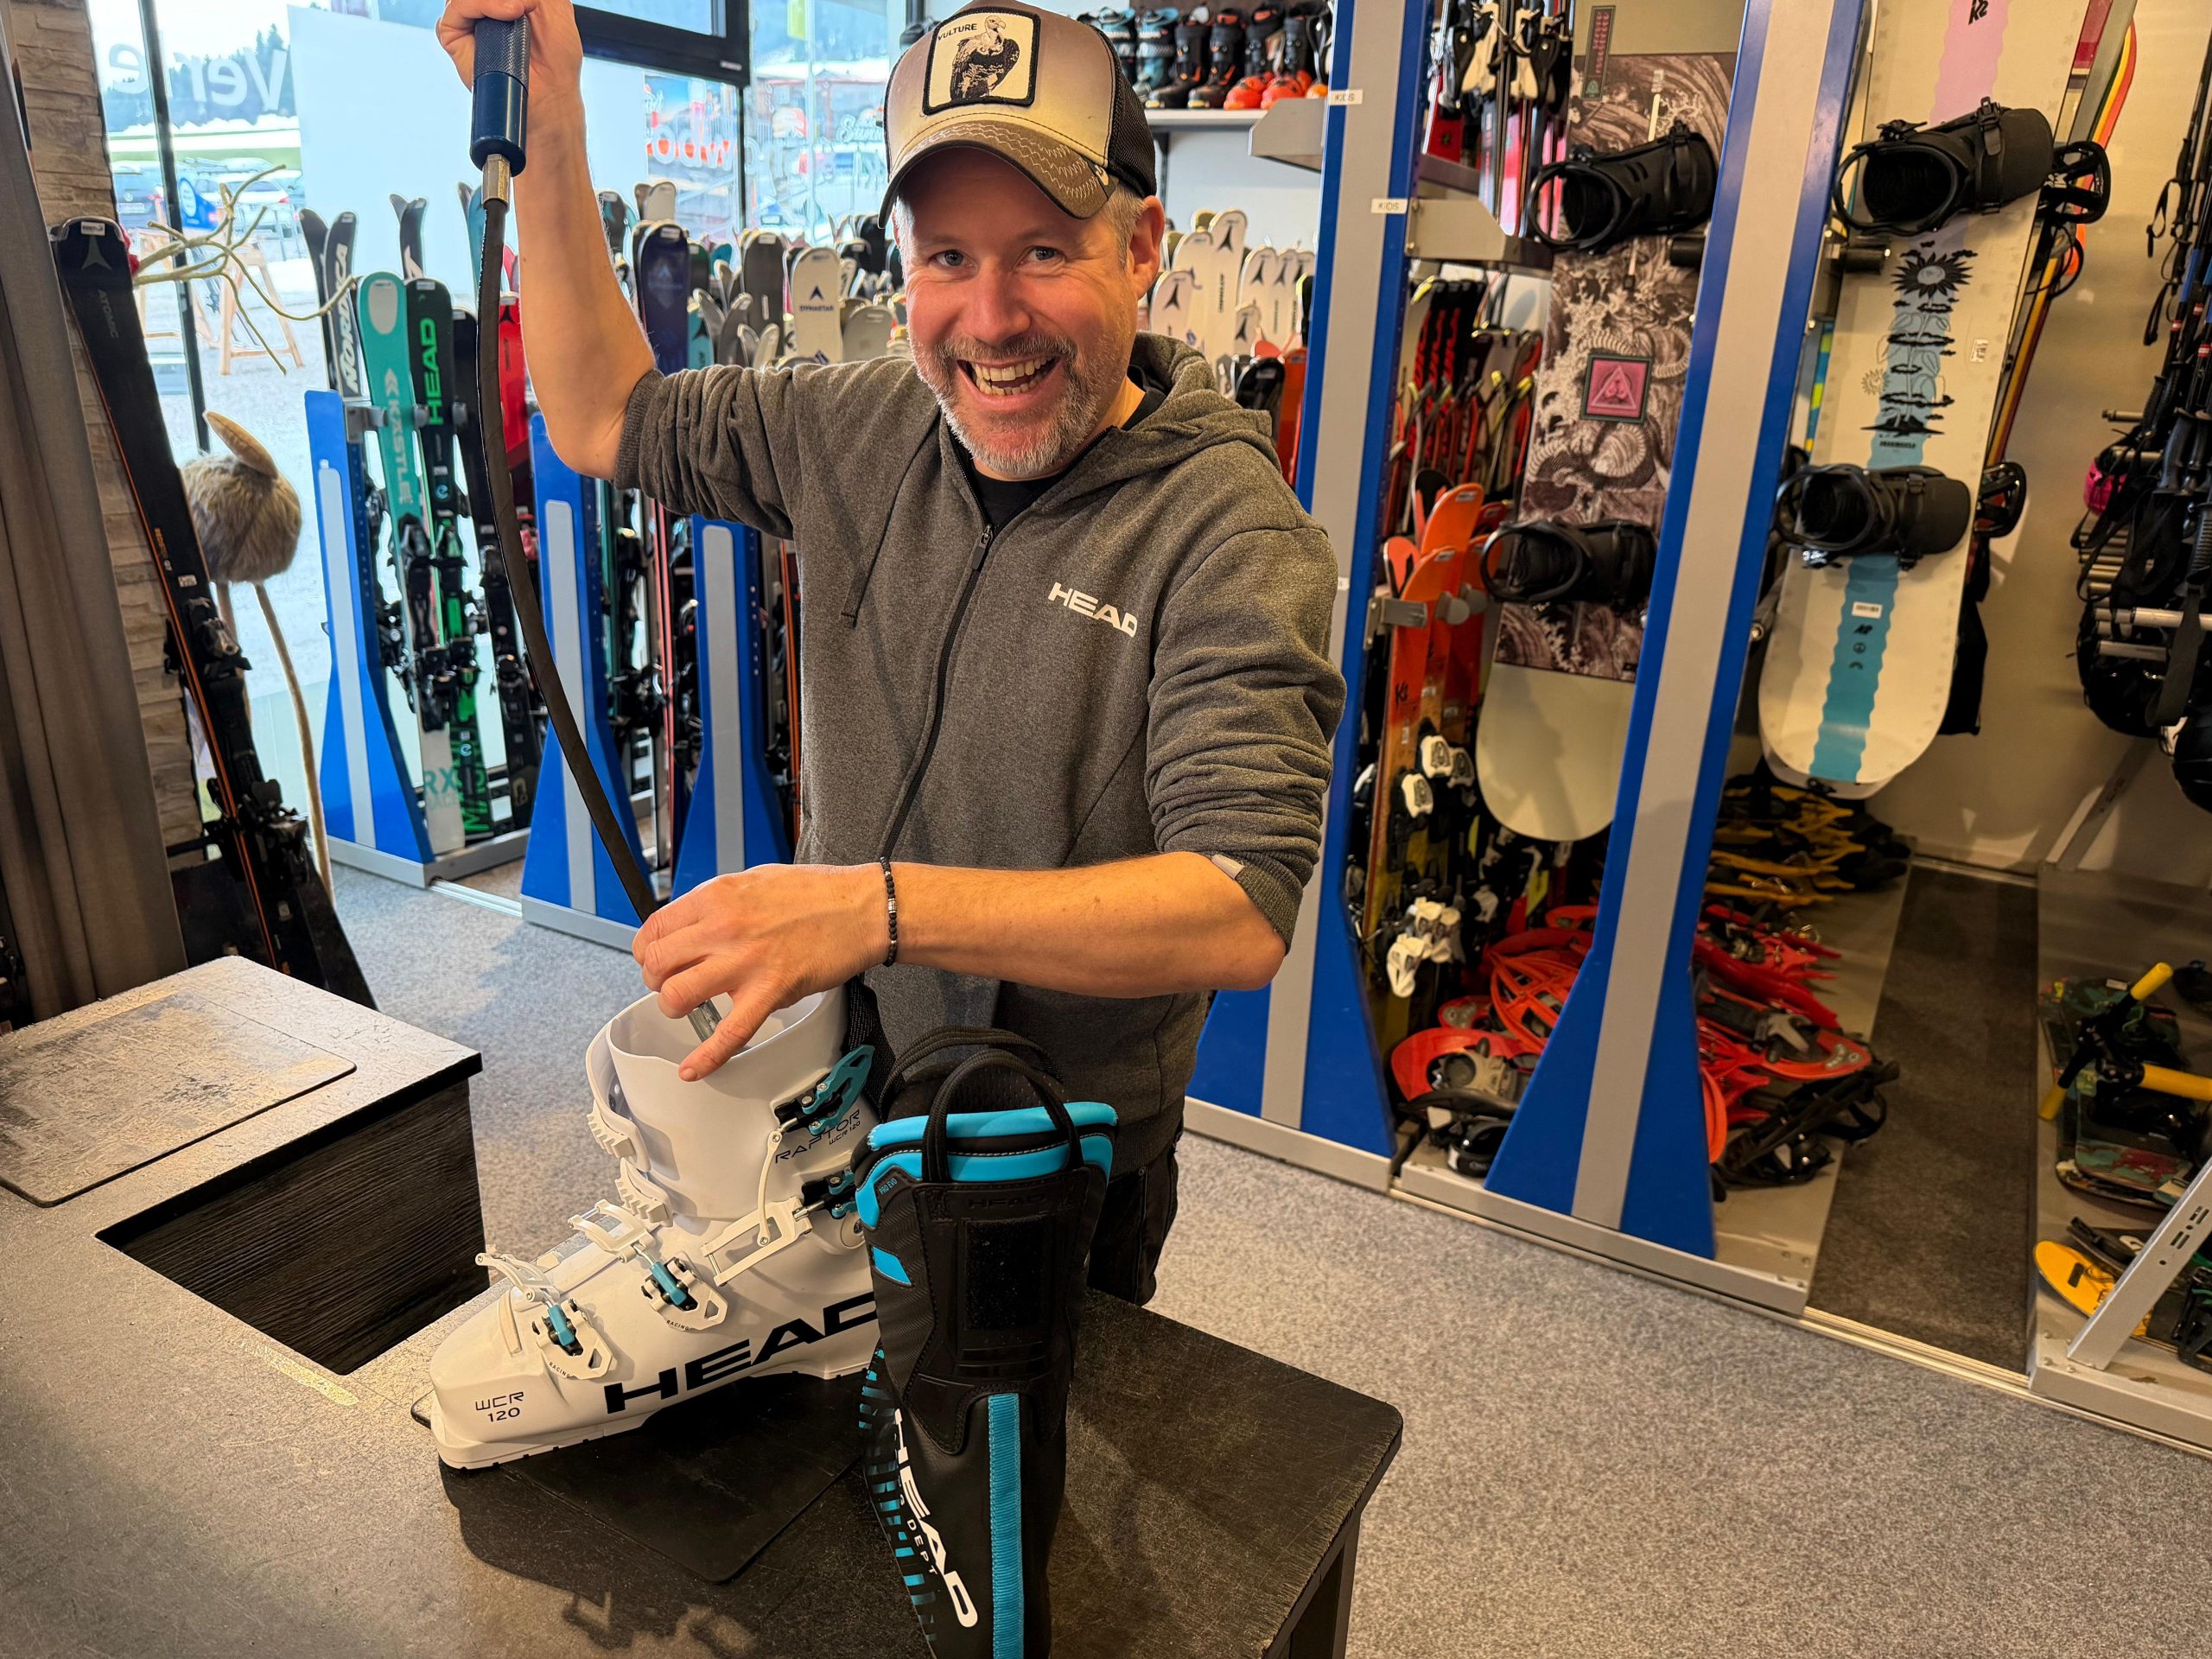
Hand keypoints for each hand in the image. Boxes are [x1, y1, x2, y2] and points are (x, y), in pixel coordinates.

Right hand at [436, 0, 583, 111]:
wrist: (551, 93)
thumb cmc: (556, 56)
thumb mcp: (555, 5)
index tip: (526, 1)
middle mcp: (482, 4)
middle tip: (525, 4)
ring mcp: (467, 15)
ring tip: (519, 10)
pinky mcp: (453, 33)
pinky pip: (456, 7)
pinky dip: (480, 5)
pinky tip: (507, 14)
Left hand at [633, 864, 887, 1079]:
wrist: (863, 908)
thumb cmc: (818, 893)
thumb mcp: (754, 880)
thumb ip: (719, 903)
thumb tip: (695, 925)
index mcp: (717, 896)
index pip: (655, 929)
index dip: (647, 951)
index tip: (654, 960)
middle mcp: (723, 927)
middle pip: (657, 964)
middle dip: (656, 980)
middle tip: (671, 984)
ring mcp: (745, 961)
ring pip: (677, 996)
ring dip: (674, 1007)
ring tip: (688, 1008)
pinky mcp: (770, 992)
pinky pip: (728, 1033)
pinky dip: (706, 1057)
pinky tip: (693, 1068)